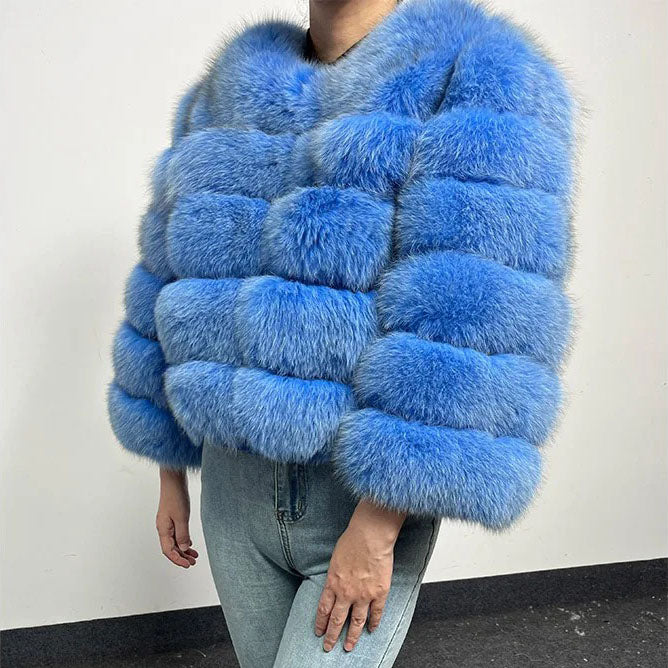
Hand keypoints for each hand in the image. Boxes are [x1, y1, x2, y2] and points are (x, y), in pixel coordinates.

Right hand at [156, 467, 198, 567]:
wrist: (174, 481)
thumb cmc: (176, 496)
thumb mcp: (182, 517)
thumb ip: (182, 534)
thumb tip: (183, 548)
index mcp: (163, 529)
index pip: (168, 551)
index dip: (177, 559)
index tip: (187, 565)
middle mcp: (163, 528)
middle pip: (171, 548)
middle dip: (181, 556)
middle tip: (192, 562)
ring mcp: (167, 523)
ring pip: (174, 541)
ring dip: (183, 549)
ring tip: (193, 556)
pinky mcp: (172, 518)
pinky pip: (177, 534)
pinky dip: (183, 540)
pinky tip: (190, 544)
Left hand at [315, 499, 405, 651]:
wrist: (370, 537)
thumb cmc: (352, 540)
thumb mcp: (335, 558)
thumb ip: (334, 574)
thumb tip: (335, 582)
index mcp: (333, 583)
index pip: (323, 609)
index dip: (321, 622)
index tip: (319, 632)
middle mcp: (346, 593)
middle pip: (337, 620)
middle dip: (331, 636)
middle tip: (328, 647)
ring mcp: (363, 595)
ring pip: (356, 622)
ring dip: (352, 636)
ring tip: (349, 647)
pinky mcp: (379, 593)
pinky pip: (376, 613)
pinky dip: (374, 623)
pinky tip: (372, 630)